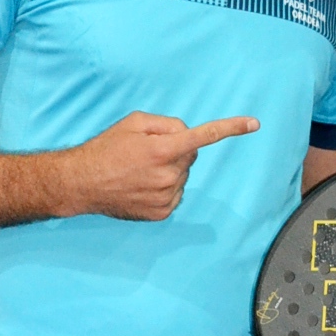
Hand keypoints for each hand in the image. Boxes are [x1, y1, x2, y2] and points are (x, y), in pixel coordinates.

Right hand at [54, 111, 258, 220]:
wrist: (82, 183)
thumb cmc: (107, 148)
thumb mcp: (134, 122)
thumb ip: (167, 123)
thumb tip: (188, 134)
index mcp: (162, 149)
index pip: (203, 136)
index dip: (230, 128)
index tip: (254, 124)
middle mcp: (168, 175)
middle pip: (190, 155)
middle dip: (175, 150)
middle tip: (146, 152)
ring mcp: (166, 197)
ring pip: (183, 175)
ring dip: (169, 169)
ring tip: (139, 170)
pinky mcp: (162, 212)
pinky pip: (176, 193)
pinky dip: (165, 186)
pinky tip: (142, 185)